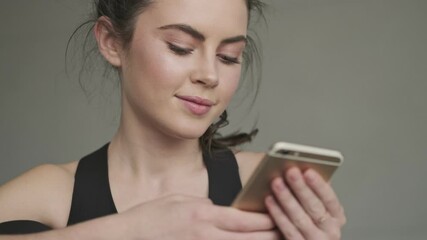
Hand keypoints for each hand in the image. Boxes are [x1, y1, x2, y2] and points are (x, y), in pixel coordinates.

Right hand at [121, 194, 280, 239]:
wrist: (126, 237)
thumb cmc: (149, 217)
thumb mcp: (179, 200)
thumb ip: (205, 207)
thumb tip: (222, 212)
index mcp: (203, 215)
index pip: (244, 219)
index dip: (266, 220)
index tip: (279, 217)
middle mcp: (206, 235)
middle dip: (271, 237)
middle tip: (287, 233)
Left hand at [265, 168, 345, 239]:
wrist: (305, 239)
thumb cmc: (310, 221)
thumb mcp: (317, 206)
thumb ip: (313, 191)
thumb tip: (301, 168)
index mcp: (336, 216)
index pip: (330, 199)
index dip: (319, 184)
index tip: (308, 170)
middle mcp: (330, 230)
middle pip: (315, 207)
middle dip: (301, 188)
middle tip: (290, 171)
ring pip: (300, 218)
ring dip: (287, 199)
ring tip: (276, 183)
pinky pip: (288, 230)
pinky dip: (278, 214)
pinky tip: (269, 200)